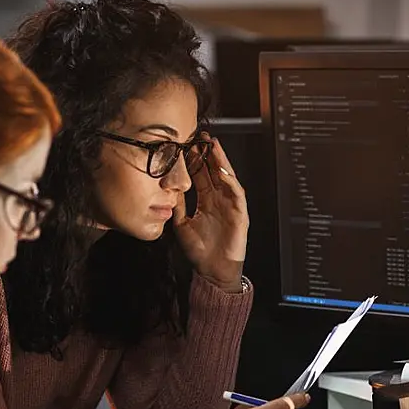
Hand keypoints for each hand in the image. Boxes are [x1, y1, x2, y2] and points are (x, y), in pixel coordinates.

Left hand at [173, 133, 248, 291]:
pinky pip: (236, 193)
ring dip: (220, 161)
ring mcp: (230, 205)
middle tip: (200, 136)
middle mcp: (219, 200)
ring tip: (213, 146)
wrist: (212, 271)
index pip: (201, 176)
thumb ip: (177, 205)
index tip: (186, 146)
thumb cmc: (199, 251)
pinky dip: (230, 181)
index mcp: (206, 201)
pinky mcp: (239, 213)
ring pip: (226, 177)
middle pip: (213, 172)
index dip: (194, 161)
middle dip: (208, 154)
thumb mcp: (182, 223)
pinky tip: (222, 170)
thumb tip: (168, 187)